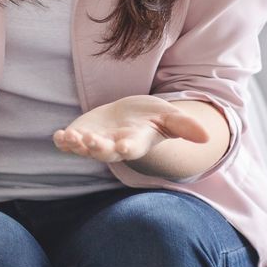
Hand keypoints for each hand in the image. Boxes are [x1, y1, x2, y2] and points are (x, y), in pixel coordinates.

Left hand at [53, 95, 208, 163]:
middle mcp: (114, 146)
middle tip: (91, 140)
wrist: (131, 115)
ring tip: (70, 137)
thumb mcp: (170, 117)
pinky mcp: (82, 135)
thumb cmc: (153, 117)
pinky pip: (70, 143)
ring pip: (84, 149)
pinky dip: (63, 141)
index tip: (123, 146)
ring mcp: (96, 142)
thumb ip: (185, 126)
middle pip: (105, 151)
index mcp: (135, 142)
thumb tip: (208, 137)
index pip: (131, 148)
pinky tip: (58, 136)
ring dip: (77, 145)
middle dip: (97, 147)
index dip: (127, 147)